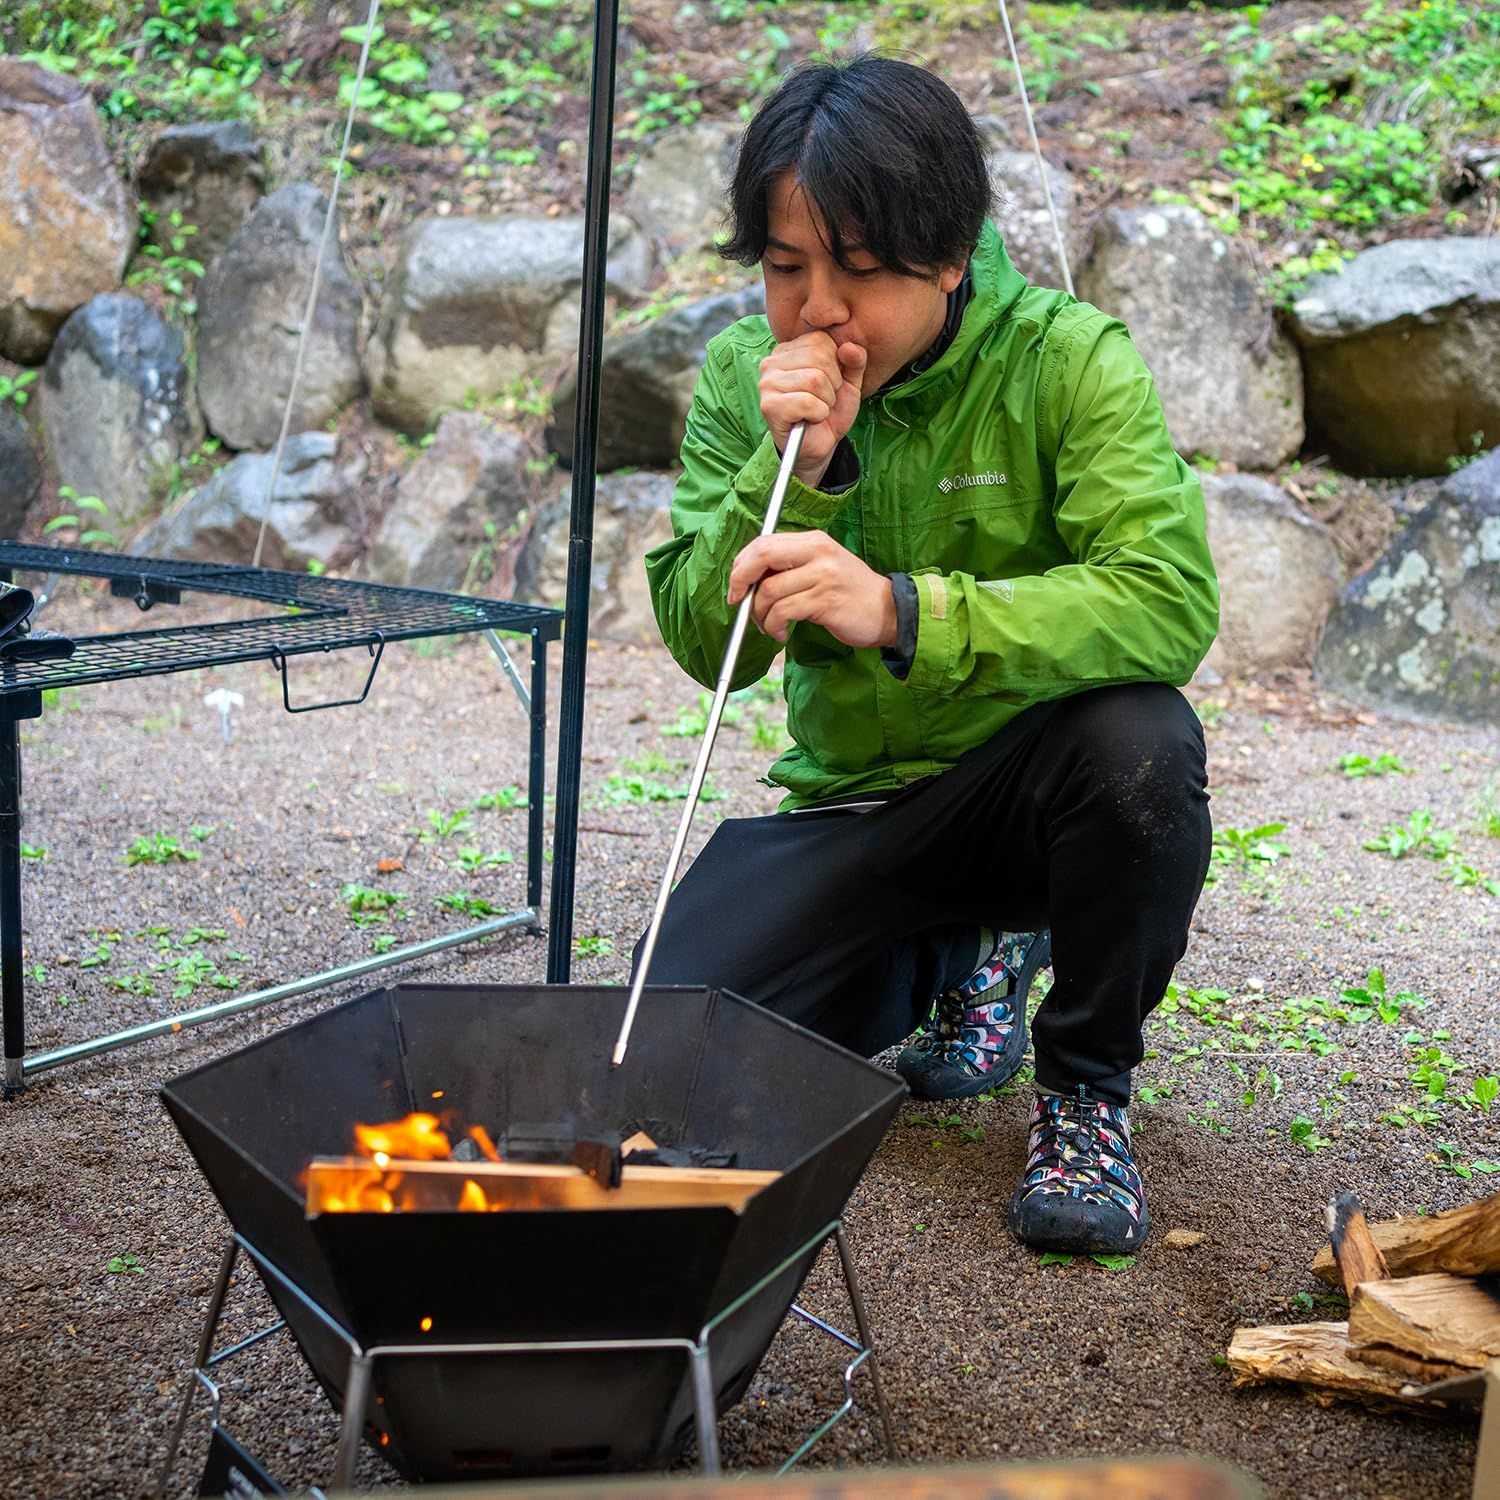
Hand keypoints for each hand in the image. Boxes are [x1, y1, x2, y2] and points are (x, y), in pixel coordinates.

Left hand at [727, 531, 896, 649]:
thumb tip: (749, 579)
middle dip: (740, 581)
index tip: (736, 584)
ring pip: (769, 591)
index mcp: (813, 541)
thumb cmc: (850, 593)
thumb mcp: (822, 567)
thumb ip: (791, 566)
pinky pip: (782, 612)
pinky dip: (774, 627)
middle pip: (762, 556)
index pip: (764, 542)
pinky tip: (781, 634)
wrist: (889, 611)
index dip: (742, 564)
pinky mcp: (824, 600)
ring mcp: (822, 576)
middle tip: (738, 602)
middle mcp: (817, 553)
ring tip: (769, 627)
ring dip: (759, 615)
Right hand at [758, 333, 867, 488]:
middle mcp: (772, 362)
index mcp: (789, 350)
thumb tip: (849, 347)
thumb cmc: (829, 411)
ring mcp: (767, 383)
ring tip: (817, 409)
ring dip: (826, 401)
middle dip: (832, 384)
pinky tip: (810, 418)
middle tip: (823, 400)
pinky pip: (807, 402)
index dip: (836, 365)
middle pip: (820, 358)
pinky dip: (818, 414)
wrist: (819, 445)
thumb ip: (855, 361)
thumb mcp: (849, 382)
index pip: (821, 340)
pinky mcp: (769, 406)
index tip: (828, 383)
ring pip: (815, 380)